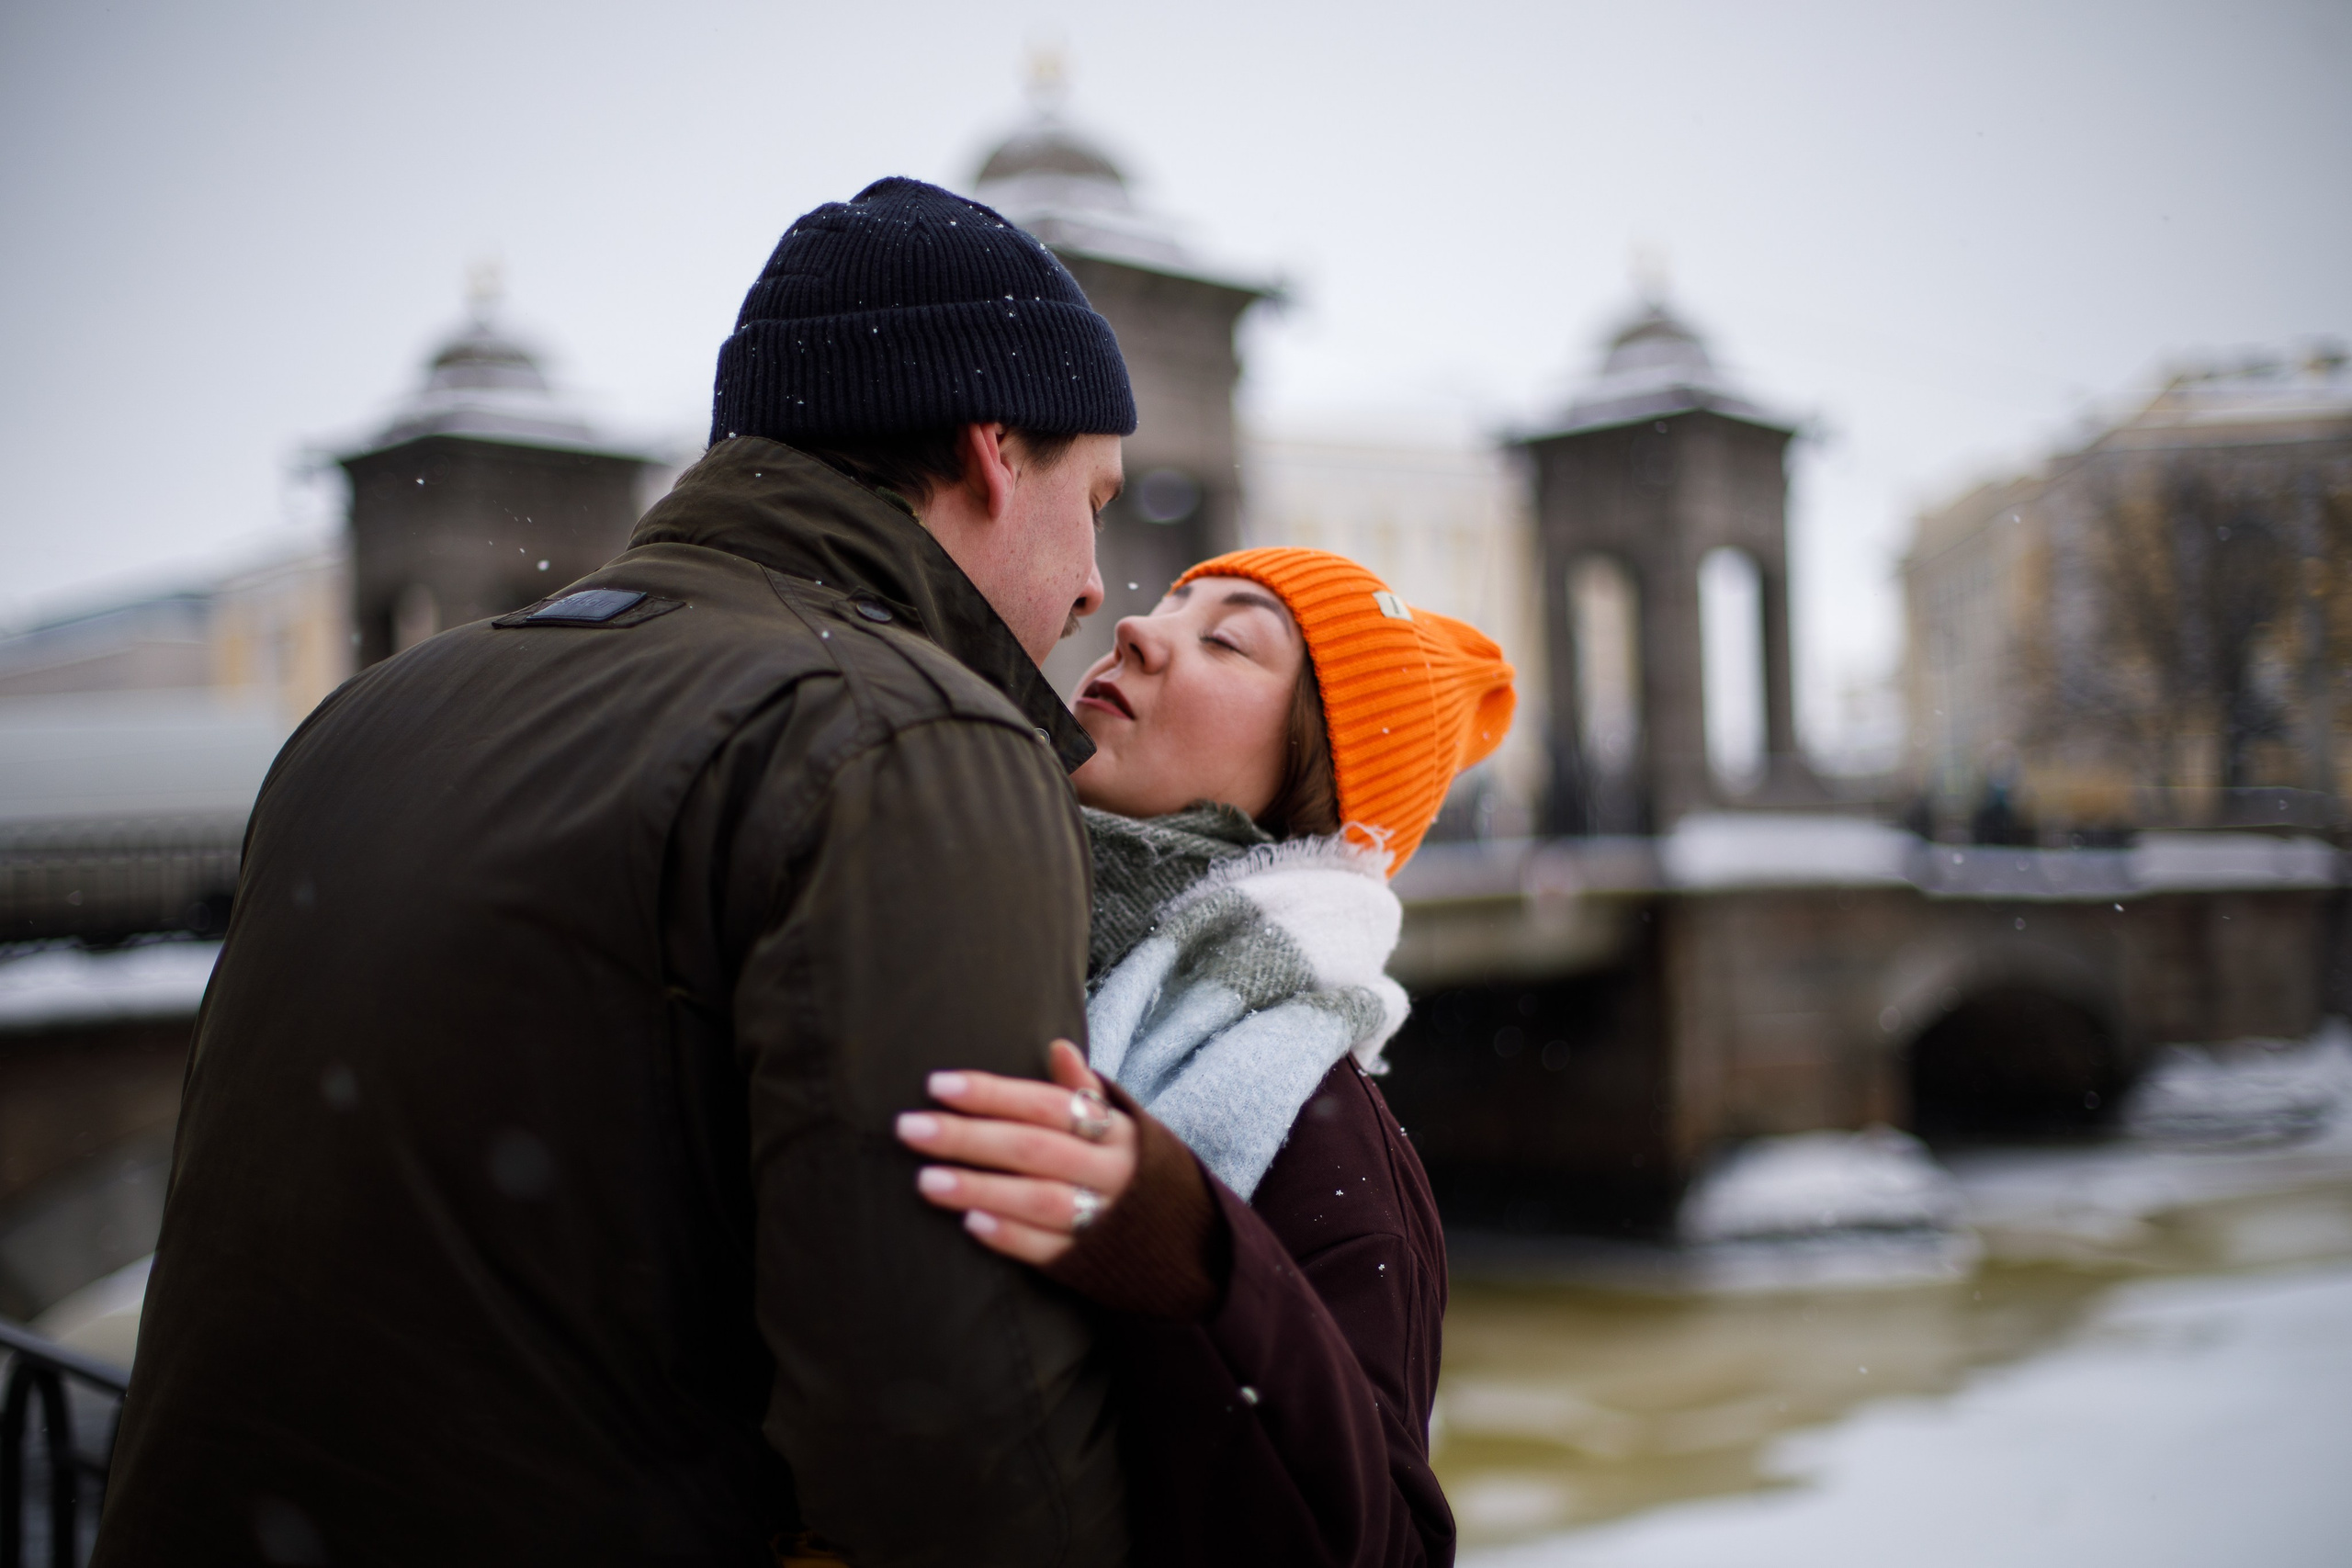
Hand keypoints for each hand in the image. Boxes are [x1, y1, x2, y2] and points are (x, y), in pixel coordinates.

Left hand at [895, 1039, 1137, 1266]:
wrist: (1188, 1246)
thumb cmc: (1135, 1173)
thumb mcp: (1124, 1127)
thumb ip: (1085, 1092)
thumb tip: (1058, 1046)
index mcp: (1116, 1131)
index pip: (1047, 1104)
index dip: (993, 1093)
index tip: (937, 1085)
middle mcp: (1112, 1172)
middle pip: (1034, 1149)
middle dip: (969, 1138)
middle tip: (909, 1129)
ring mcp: (1103, 1219)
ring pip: (1038, 1200)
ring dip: (980, 1189)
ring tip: (926, 1182)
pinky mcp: (1089, 1262)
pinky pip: (1048, 1250)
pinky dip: (1010, 1237)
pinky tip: (970, 1226)